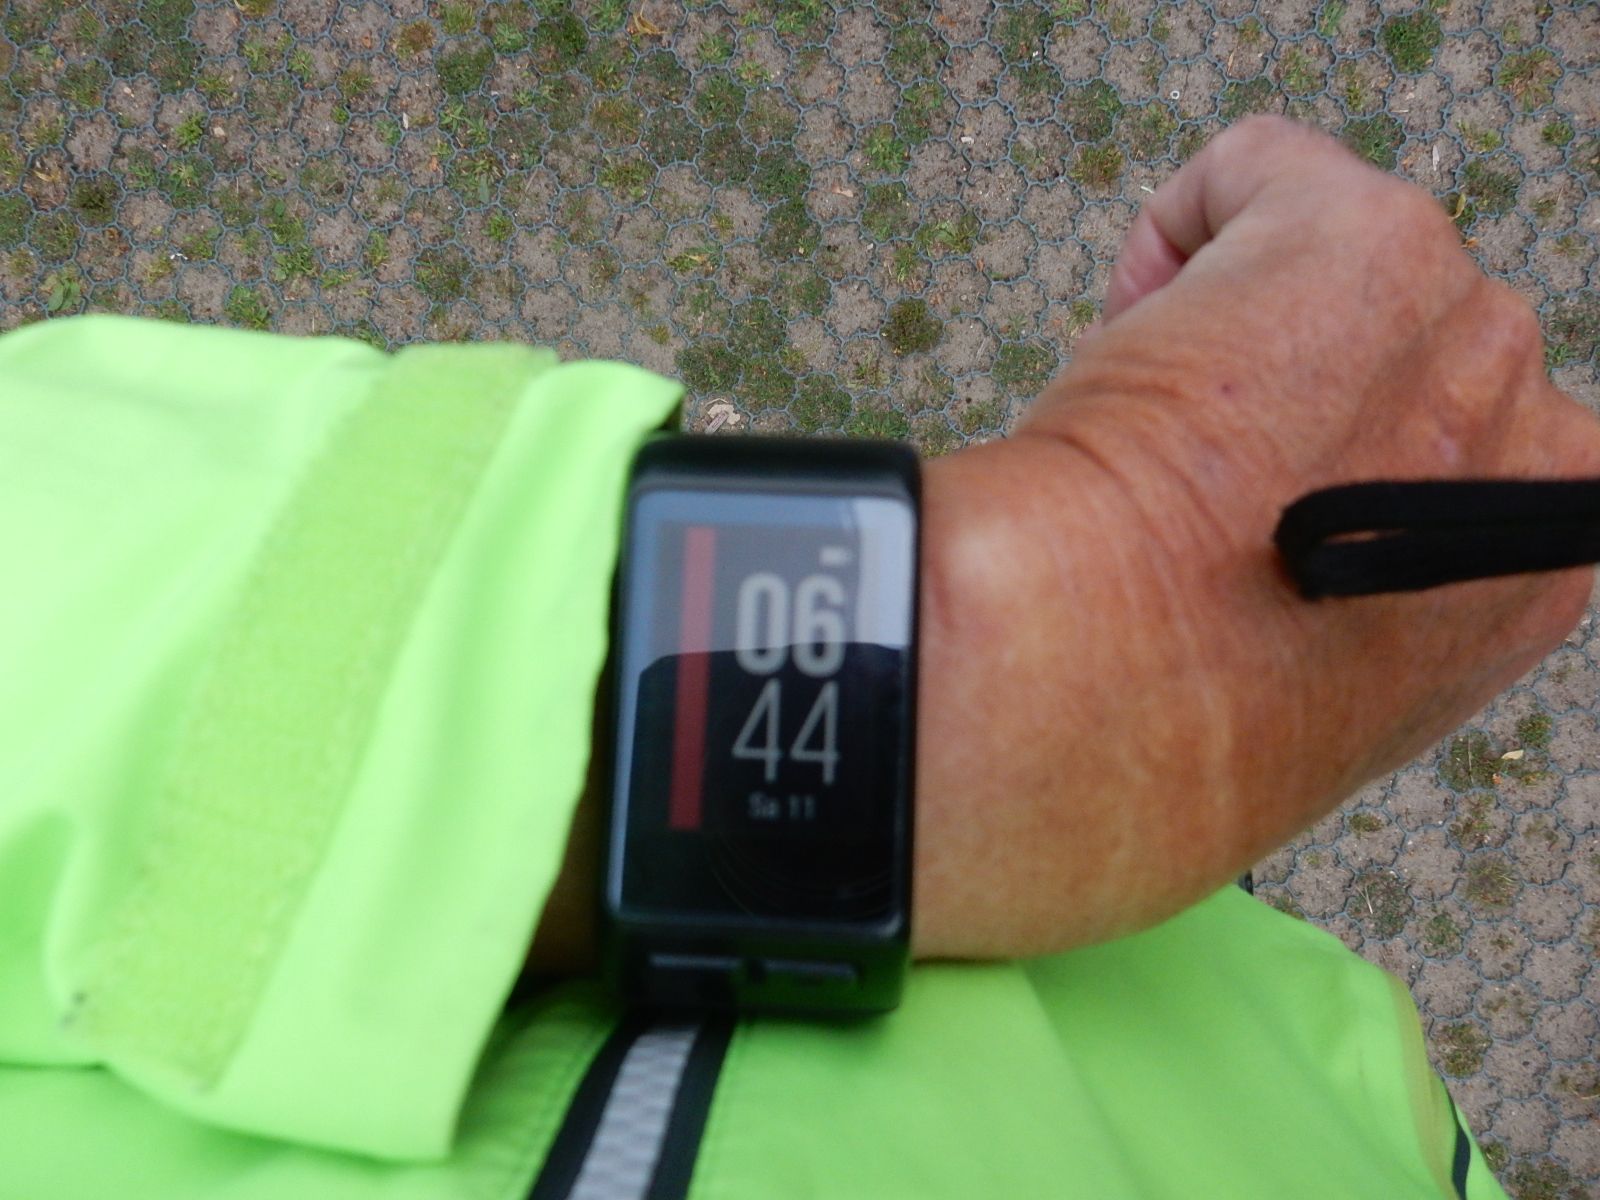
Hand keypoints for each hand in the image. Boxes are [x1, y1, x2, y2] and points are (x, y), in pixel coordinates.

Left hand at [525, 115, 1599, 980]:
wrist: (1094, 691)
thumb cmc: (1164, 725)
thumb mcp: (1316, 684)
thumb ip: (1353, 598)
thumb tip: (1274, 564)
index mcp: (1535, 563)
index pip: (1447, 458)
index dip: (1327, 471)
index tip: (1242, 516)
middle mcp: (1533, 440)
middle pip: (1387, 357)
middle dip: (1284, 390)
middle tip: (1184, 470)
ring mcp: (1467, 333)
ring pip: (1325, 264)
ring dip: (1230, 318)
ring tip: (1146, 417)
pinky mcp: (1369, 245)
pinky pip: (1259, 171)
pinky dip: (1177, 231)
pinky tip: (1124, 327)